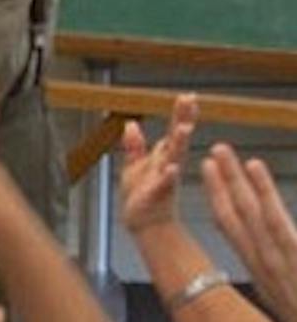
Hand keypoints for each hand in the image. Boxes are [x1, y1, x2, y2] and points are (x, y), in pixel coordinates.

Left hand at [119, 95, 195, 233]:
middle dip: (183, 119)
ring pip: (173, 158)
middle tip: (190, 100)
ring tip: (184, 128)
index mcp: (162, 158)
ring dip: (178, 143)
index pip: (173, 131)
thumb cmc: (142, 198)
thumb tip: (130, 124)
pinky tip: (172, 168)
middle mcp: (167, 165)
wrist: (146, 225)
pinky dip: (167, 176)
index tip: (188, 95)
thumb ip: (134, 147)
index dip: (180, 114)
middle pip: (176, 139)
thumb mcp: (133, 167)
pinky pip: (163, 184)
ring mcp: (164, 179)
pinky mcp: (156, 195)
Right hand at [203, 141, 296, 321]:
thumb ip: (286, 295)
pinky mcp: (292, 260)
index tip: (209, 177)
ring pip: (249, 213)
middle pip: (236, 217)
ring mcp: (278, 263)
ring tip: (222, 152)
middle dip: (222, 183)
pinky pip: (274, 223)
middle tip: (210, 153)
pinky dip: (263, 194)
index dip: (221, 201)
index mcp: (267, 277)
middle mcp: (265, 266)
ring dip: (234, 180)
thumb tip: (280, 298)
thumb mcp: (295, 318)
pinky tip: (254, 169)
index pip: (236, 232)